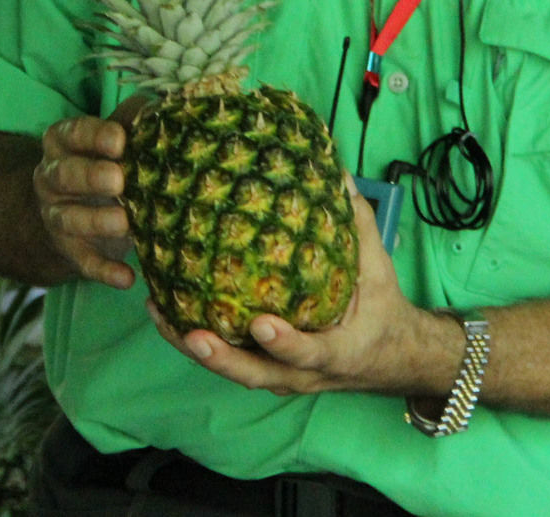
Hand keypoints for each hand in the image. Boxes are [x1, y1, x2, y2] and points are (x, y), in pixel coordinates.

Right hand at [33, 100, 143, 288]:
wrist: (75, 211)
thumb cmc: (106, 162)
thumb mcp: (114, 138)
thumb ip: (134, 120)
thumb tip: (164, 106)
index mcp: (62, 142)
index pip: (72, 133)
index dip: (94, 136)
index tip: (121, 140)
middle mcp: (52, 177)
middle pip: (64, 175)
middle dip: (90, 176)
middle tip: (119, 179)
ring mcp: (57, 216)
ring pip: (68, 219)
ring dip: (96, 221)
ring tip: (126, 223)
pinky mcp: (70, 251)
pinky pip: (83, 263)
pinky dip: (104, 272)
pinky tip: (127, 278)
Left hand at [145, 177, 450, 398]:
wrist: (390, 357)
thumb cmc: (382, 310)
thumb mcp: (378, 269)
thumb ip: (357, 222)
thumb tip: (335, 172)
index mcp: (338, 351)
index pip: (309, 353)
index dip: (284, 342)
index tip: (261, 324)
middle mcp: (304, 373)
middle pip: (255, 375)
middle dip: (220, 357)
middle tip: (191, 333)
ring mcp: (282, 377)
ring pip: (234, 372)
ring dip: (195, 349)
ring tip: (159, 314)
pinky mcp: (265, 371)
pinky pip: (229, 362)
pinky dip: (198, 343)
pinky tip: (166, 314)